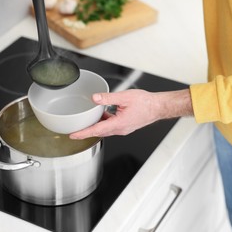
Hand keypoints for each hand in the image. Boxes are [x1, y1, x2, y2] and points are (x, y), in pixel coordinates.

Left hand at [69, 89, 192, 138]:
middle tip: (74, 129)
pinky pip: (111, 126)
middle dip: (86, 131)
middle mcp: (120, 129)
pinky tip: (102, 114)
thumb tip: (95, 98)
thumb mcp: (125, 97)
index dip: (83, 133)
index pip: (96, 131)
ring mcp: (123, 129)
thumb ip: (108, 98)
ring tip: (86, 121)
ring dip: (95, 126)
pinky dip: (104, 122)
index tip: (73, 135)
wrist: (158, 107)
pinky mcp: (125, 126)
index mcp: (118, 124)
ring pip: (105, 129)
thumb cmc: (146, 103)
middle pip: (99, 132)